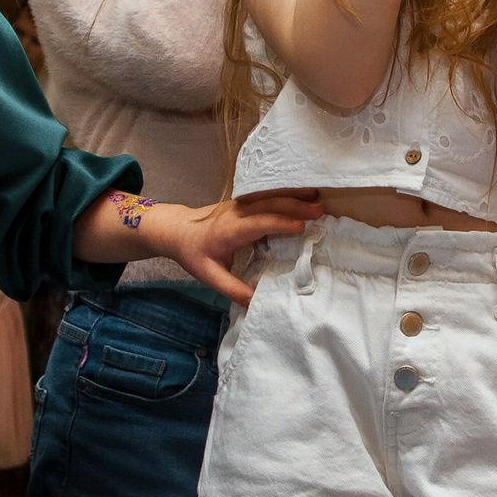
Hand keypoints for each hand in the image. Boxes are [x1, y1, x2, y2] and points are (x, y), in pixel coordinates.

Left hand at [145, 190, 321, 303]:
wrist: (176, 229)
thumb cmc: (193, 252)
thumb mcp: (209, 276)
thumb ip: (233, 289)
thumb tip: (257, 303)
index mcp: (230, 230)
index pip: (259, 223)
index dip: (280, 224)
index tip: (301, 229)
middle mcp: (237, 212)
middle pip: (269, 204)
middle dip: (295, 206)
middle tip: (320, 211)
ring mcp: (240, 203)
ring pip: (270, 196)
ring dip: (294, 195)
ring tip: (317, 196)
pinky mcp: (244, 202)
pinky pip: (267, 195)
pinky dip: (286, 193)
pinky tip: (302, 192)